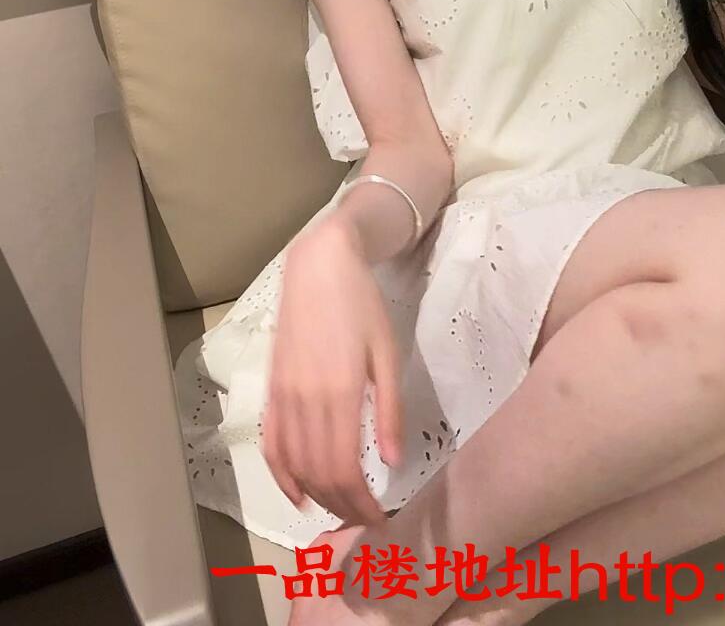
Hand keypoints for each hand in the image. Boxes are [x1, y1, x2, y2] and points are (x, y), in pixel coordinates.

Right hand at [262, 213, 401, 526]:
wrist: (320, 267)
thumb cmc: (362, 306)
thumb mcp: (387, 354)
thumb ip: (389, 410)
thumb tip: (392, 462)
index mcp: (339, 393)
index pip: (346, 469)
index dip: (361, 503)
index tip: (379, 518)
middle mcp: (305, 401)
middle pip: (319, 474)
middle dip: (342, 507)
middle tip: (365, 520)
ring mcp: (283, 396)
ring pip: (294, 465)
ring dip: (316, 497)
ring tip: (340, 510)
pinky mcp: (271, 390)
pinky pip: (270, 444)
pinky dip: (281, 476)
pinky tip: (299, 495)